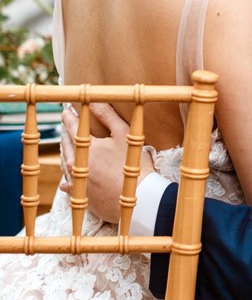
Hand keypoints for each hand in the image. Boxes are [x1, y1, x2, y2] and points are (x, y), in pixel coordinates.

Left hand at [61, 103, 153, 224]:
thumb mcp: (123, 133)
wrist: (138, 199)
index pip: (73, 127)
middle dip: (66, 135)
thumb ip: (107, 115)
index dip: (69, 117)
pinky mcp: (84, 198)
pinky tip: (67, 184)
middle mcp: (77, 165)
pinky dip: (69, 183)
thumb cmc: (132, 164)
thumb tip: (92, 100)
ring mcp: (79, 183)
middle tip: (65, 128)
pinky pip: (71, 188)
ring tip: (67, 150)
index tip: (66, 110)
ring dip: (67, 155)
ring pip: (67, 166)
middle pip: (67, 146)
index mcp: (85, 147)